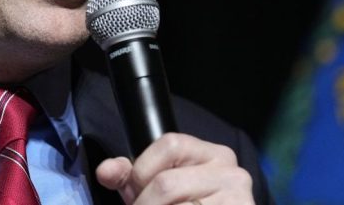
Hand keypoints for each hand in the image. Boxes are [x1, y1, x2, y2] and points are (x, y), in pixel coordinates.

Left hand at [96, 133, 253, 204]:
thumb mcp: (156, 186)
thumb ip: (130, 175)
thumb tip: (105, 171)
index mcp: (214, 154)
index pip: (169, 144)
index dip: (142, 171)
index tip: (136, 190)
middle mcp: (232, 173)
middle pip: (167, 183)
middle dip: (144, 203)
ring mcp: (239, 200)